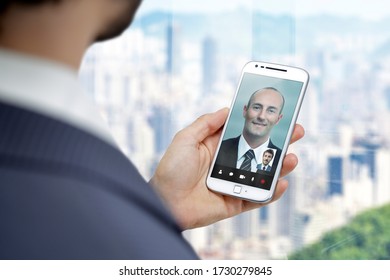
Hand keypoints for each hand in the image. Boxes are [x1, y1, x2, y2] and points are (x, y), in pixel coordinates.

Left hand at [149, 108, 304, 229]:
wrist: (165, 202)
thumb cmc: (171, 170)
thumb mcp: (185, 139)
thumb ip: (205, 124)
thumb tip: (227, 109)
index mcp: (217, 147)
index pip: (243, 132)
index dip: (259, 124)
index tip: (276, 114)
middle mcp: (228, 163)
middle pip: (258, 151)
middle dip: (278, 141)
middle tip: (296, 131)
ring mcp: (234, 183)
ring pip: (262, 173)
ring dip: (280, 166)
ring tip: (291, 157)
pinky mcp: (235, 202)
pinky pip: (257, 198)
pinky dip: (271, 192)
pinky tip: (281, 182)